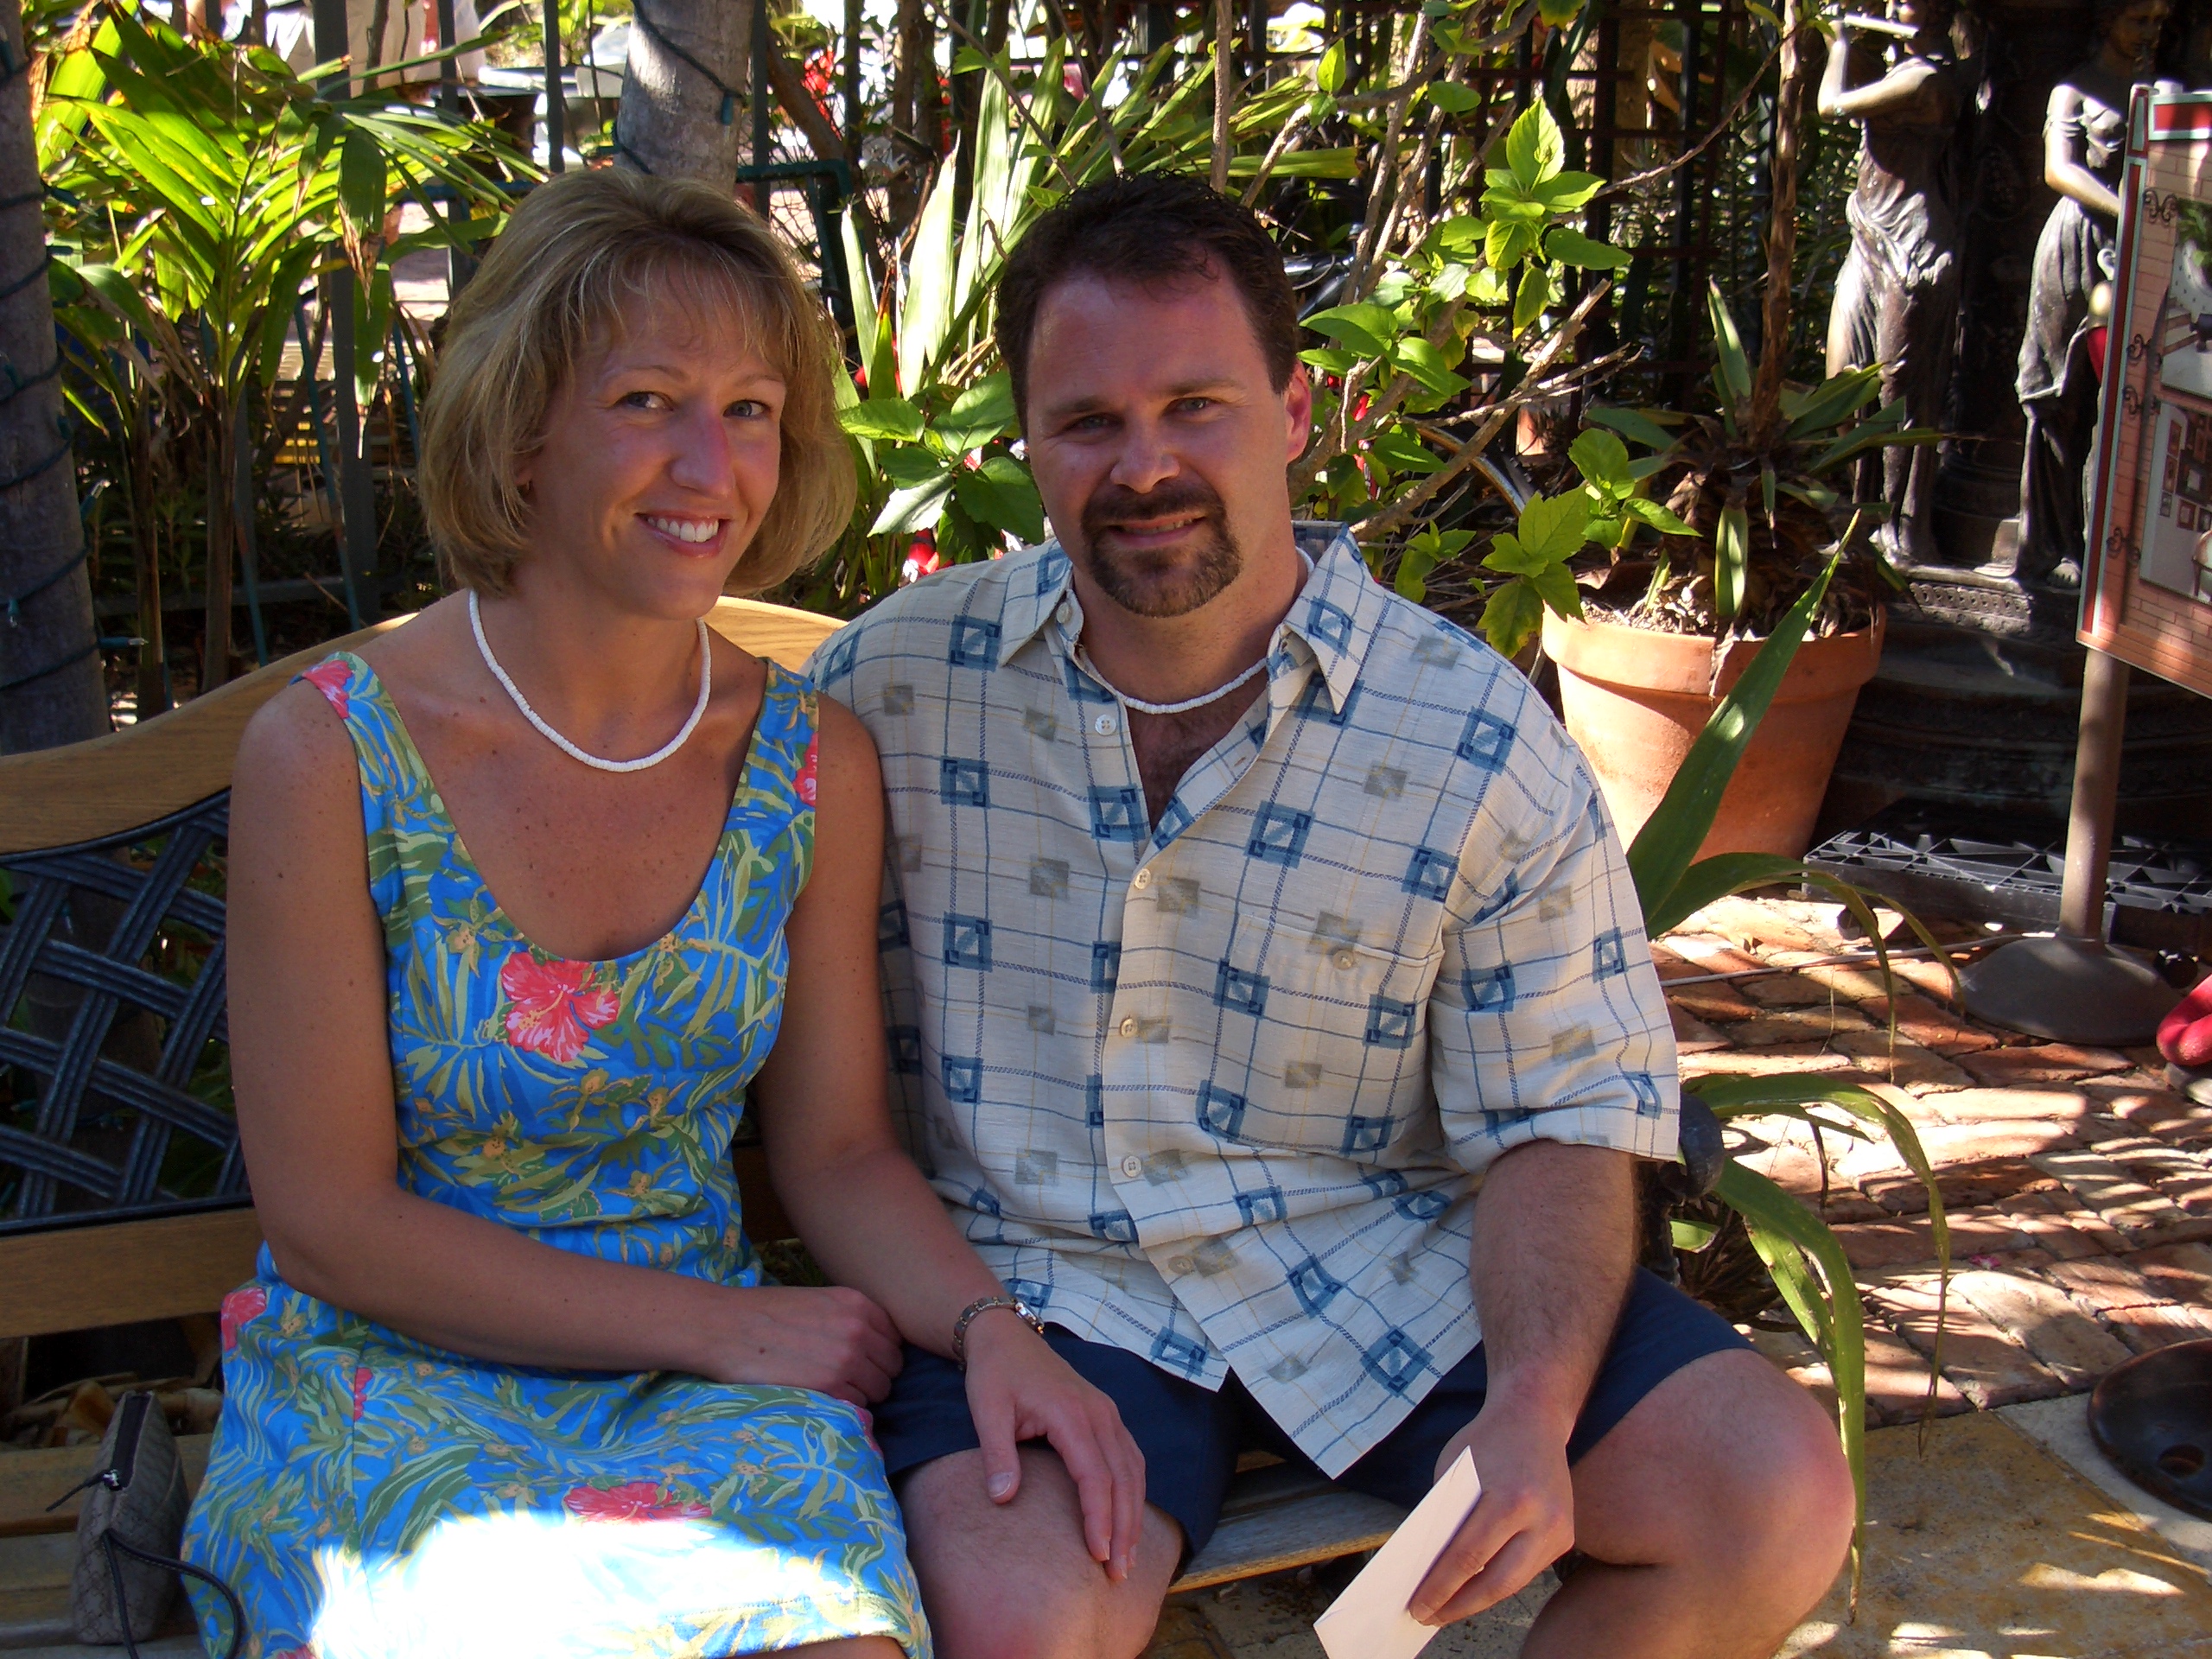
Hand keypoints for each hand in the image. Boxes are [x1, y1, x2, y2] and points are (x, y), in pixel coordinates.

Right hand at [696, 1285, 903, 1405]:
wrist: (723, 1326)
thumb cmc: (764, 1313)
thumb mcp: (817, 1301)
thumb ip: (848, 1318)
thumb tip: (872, 1345)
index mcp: (857, 1303)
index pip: (896, 1338)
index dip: (880, 1352)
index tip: (863, 1360)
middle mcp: (858, 1328)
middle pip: (893, 1366)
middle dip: (875, 1375)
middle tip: (846, 1379)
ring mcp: (846, 1358)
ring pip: (880, 1390)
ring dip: (861, 1393)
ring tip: (830, 1388)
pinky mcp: (829, 1387)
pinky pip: (859, 1406)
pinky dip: (845, 1406)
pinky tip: (820, 1396)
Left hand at [960, 1310, 1146, 1580]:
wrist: (1005, 1336)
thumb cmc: (994, 1374)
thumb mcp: (986, 1410)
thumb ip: (997, 1454)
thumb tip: (1002, 1498)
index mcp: (1072, 1414)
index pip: (1095, 1476)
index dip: (1099, 1518)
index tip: (1097, 1555)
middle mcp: (1099, 1413)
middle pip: (1123, 1479)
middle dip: (1124, 1529)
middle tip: (1118, 1573)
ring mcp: (1107, 1412)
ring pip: (1133, 1471)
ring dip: (1134, 1515)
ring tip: (1128, 1557)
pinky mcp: (1106, 1415)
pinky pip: (1131, 1458)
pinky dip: (1134, 1491)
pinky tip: (1129, 1518)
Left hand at [1408, 1404, 1575, 1625]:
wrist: (1534, 1416)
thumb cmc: (1484, 1441)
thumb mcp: (1452, 1472)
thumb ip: (1446, 1518)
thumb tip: (1428, 1570)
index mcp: (1508, 1498)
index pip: (1467, 1558)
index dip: (1439, 1588)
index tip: (1416, 1606)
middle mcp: (1541, 1518)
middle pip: (1496, 1582)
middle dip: (1457, 1606)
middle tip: (1426, 1617)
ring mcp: (1560, 1529)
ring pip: (1514, 1583)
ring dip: (1478, 1600)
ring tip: (1446, 1609)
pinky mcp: (1567, 1536)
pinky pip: (1528, 1570)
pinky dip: (1498, 1581)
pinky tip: (1473, 1590)